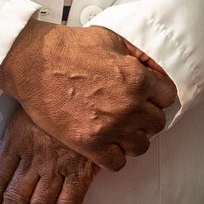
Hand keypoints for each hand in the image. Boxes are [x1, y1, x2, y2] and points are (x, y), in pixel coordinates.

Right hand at [0, 22, 177, 170]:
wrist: (35, 63)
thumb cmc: (71, 48)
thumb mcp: (115, 41)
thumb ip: (138, 57)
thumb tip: (153, 70)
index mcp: (138, 79)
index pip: (168, 97)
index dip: (158, 96)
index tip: (149, 98)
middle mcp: (129, 105)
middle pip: (157, 123)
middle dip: (147, 117)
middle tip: (133, 113)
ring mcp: (109, 127)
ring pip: (140, 145)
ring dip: (133, 138)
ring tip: (121, 130)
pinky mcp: (88, 143)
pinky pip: (116, 163)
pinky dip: (114, 156)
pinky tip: (107, 145)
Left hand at [0, 107, 95, 203]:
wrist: (90, 91)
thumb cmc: (56, 98)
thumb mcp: (27, 111)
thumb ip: (16, 137)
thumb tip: (8, 162)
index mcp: (16, 142)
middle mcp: (34, 159)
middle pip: (15, 198)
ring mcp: (59, 166)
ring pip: (39, 203)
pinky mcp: (83, 170)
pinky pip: (69, 201)